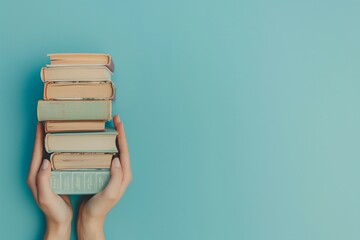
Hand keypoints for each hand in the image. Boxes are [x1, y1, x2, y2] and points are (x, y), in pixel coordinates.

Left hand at [27, 123, 71, 239]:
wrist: (60, 222)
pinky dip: (62, 148)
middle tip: (54, 120)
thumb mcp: (46, 198)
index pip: (36, 151)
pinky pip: (57, 158)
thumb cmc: (53, 212)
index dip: (39, 136)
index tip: (42, 121)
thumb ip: (43, 181)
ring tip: (62, 128)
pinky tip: (70, 145)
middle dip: (45, 133)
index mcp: (35, 175)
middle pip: (42, 148)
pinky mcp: (56, 176)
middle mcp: (39, 172)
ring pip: (49, 152)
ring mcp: (48, 174)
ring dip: (54, 139)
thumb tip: (44, 162)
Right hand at [77, 115, 132, 239]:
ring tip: (106, 126)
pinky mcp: (105, 174)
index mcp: (125, 175)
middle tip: (114, 119)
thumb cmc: (100, 208)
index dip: (122, 135)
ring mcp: (113, 173)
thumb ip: (116, 178)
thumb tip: (117, 159)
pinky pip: (105, 157)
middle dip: (119, 133)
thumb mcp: (110, 194)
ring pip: (113, 151)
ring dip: (111, 138)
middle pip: (121, 148)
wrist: (91, 219)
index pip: (124, 150)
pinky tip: (96, 142)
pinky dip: (102, 147)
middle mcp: (121, 172)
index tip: (119, 122)